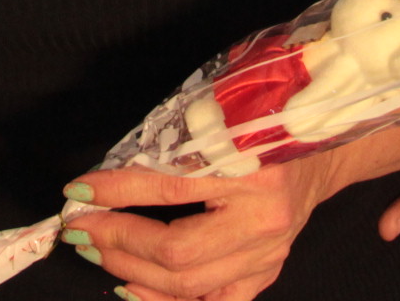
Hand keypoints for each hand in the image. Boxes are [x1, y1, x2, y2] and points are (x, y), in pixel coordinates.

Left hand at [60, 150, 347, 300]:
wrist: (321, 145)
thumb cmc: (263, 122)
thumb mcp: (220, 116)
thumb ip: (170, 141)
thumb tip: (105, 175)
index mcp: (253, 164)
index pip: (169, 185)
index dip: (116, 191)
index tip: (78, 191)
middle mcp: (263, 216)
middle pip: (176, 250)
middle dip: (118, 241)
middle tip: (81, 230)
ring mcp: (268, 253)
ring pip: (188, 284)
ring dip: (131, 270)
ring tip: (97, 251)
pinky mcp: (267, 272)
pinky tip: (132, 288)